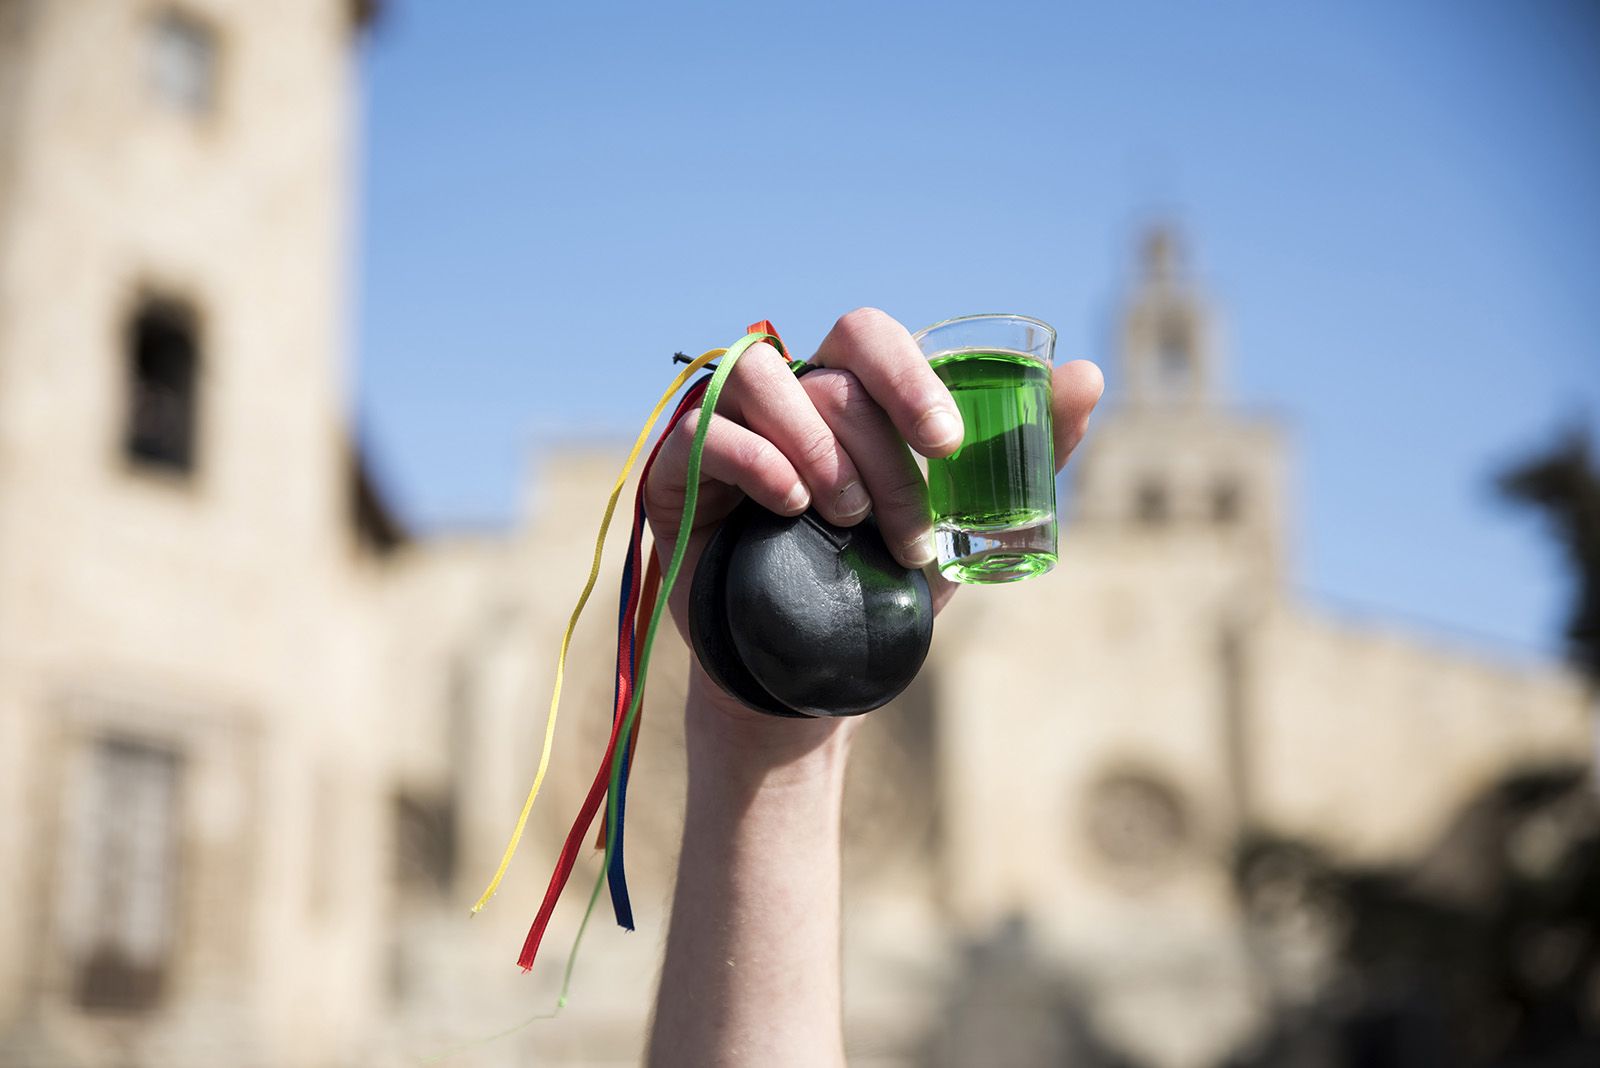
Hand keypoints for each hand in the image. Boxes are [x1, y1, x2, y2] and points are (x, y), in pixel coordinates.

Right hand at [644, 308, 1102, 723]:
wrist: (810, 676)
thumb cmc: (880, 587)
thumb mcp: (962, 525)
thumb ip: (1023, 454)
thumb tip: (1091, 377)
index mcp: (849, 396)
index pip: (872, 338)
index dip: (910, 376)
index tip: (948, 444)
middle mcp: (788, 399)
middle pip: (830, 361)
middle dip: (882, 436)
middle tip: (909, 517)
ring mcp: (729, 428)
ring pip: (765, 379)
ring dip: (822, 448)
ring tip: (847, 518)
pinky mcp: (679, 472)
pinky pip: (705, 431)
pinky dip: (756, 459)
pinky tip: (792, 505)